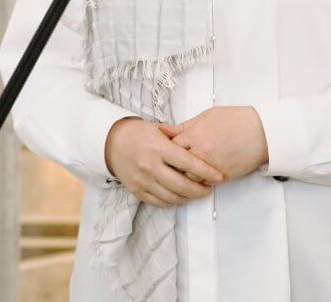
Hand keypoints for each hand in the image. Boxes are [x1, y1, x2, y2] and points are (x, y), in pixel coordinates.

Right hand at [105, 117, 224, 207]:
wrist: (112, 143)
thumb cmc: (139, 134)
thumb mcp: (158, 128)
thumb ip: (179, 137)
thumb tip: (202, 143)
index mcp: (159, 147)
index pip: (188, 162)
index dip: (206, 172)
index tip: (218, 177)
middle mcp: (150, 165)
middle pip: (181, 184)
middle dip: (200, 190)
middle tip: (209, 189)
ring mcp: (142, 180)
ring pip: (171, 196)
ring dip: (188, 197)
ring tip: (197, 193)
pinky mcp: (136, 190)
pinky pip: (159, 202)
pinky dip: (173, 202)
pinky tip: (180, 196)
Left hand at [159, 106, 268, 180]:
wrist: (261, 131)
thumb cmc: (236, 120)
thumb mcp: (207, 116)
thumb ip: (184, 126)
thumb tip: (165, 130)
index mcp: (195, 135)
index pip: (169, 148)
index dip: (165, 150)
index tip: (164, 152)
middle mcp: (201, 153)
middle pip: (175, 166)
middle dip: (171, 166)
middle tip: (167, 166)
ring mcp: (211, 167)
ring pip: (188, 179)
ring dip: (184, 177)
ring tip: (181, 173)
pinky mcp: (222, 177)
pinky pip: (204, 185)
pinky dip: (199, 182)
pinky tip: (198, 178)